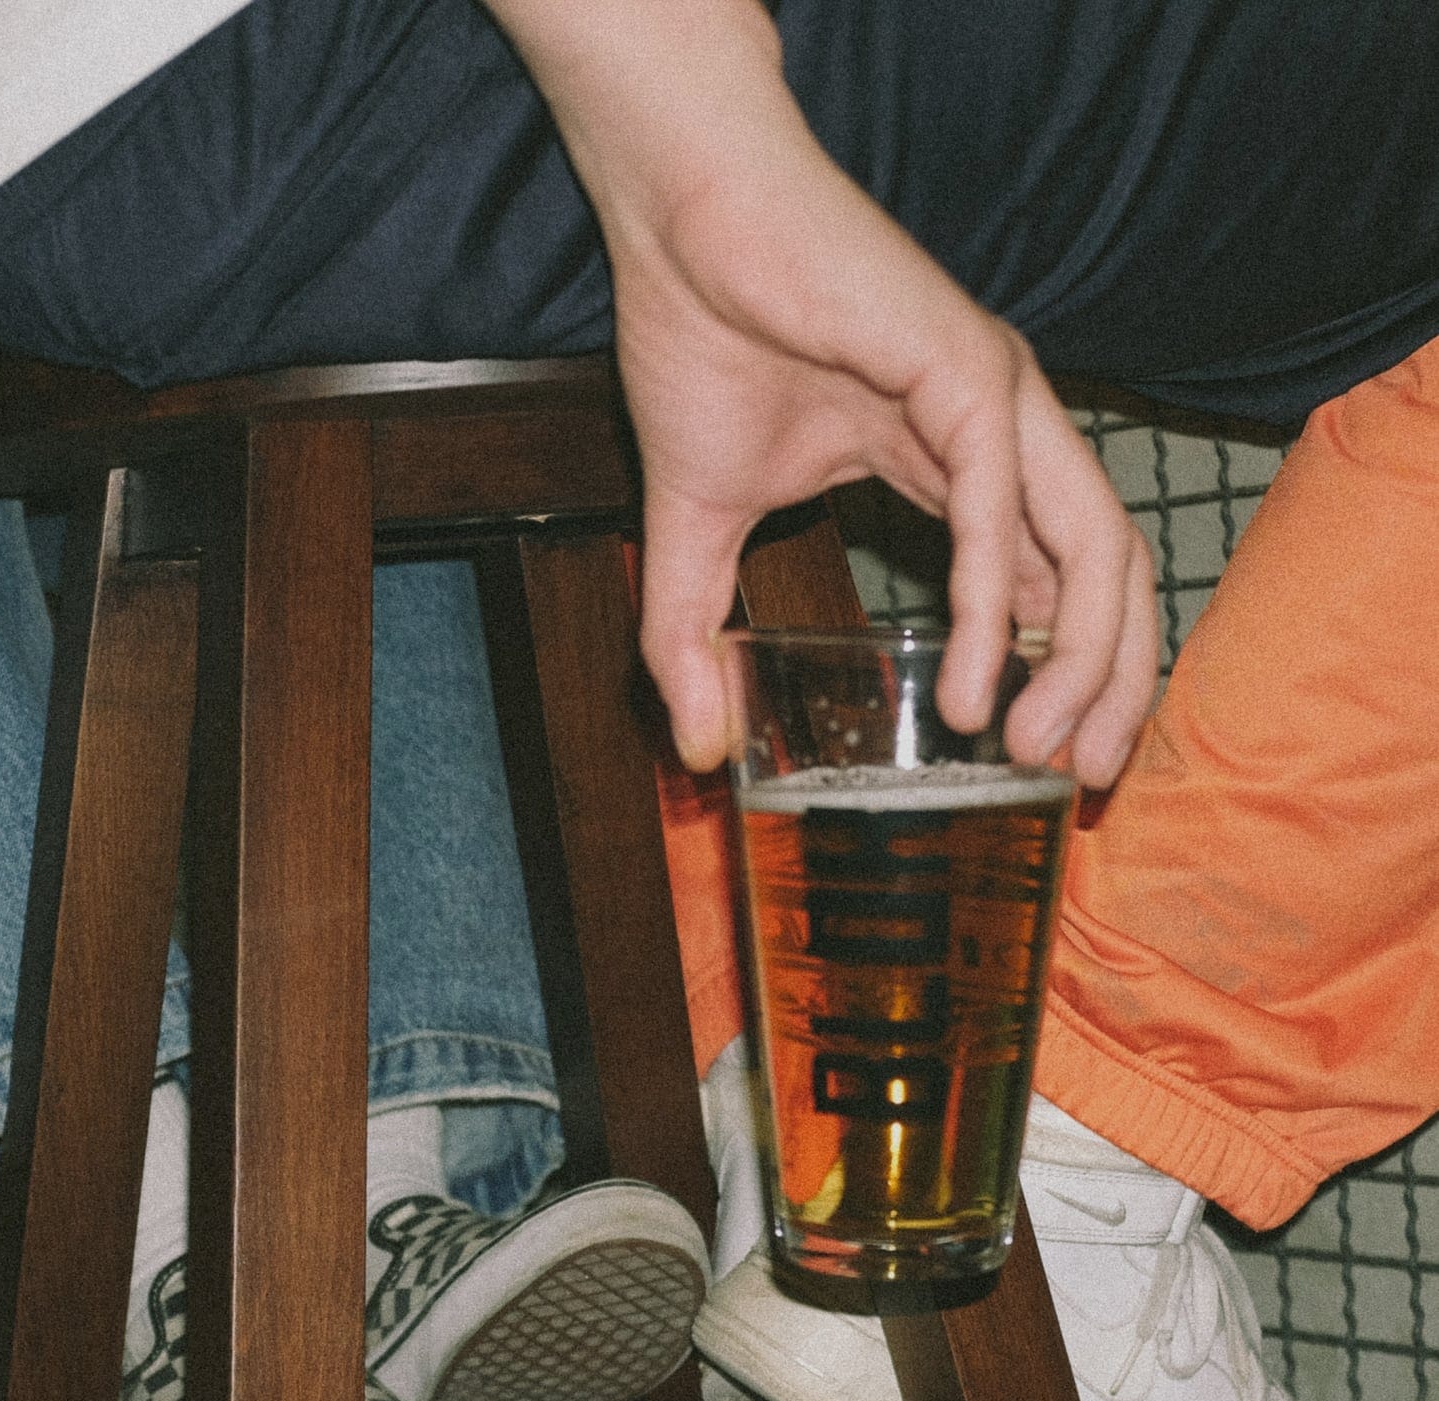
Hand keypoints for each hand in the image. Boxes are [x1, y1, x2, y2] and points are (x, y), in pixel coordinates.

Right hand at [486, 0, 1158, 784]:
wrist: (679, 224)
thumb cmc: (700, 341)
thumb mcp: (696, 530)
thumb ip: (693, 638)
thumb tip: (697, 748)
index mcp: (962, 466)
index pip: (1052, 582)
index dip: (1071, 673)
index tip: (1049, 765)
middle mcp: (1004, 437)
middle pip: (1106, 575)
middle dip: (1115, 685)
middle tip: (1080, 781)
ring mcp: (999, 400)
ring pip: (1092, 548)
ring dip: (1085, 663)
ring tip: (1041, 756)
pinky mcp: (968, 371)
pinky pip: (1000, 509)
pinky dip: (998, 608)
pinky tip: (982, 692)